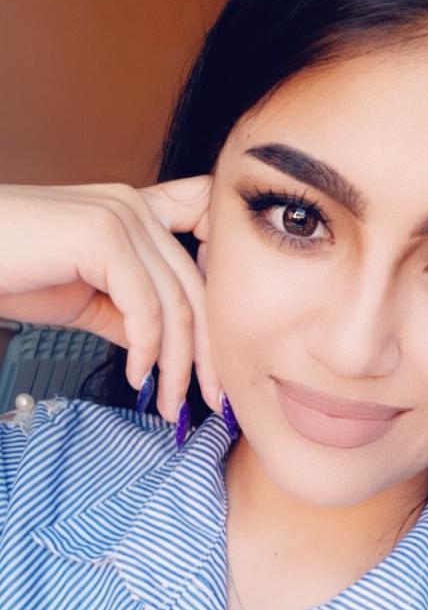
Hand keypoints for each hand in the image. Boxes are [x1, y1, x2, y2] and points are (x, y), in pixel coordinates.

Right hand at [0, 178, 218, 421]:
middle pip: (197, 288)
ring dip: (177, 365)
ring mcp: (120, 216)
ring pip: (176, 304)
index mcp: (135, 212)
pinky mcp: (102, 236)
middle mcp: (134, 206)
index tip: (224, 344)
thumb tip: (159, 351)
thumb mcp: (83, 297)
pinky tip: (136, 374)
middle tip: (213, 400)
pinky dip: (146, 349)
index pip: (207, 229)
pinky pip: (145, 306)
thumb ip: (127, 313)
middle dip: (209, 354)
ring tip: (168, 403)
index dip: (225, 281)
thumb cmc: (10, 272)